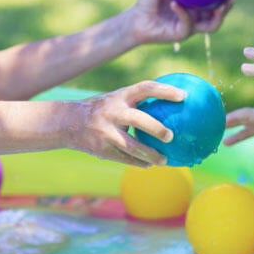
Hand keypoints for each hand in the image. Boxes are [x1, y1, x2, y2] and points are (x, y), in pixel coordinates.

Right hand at [72, 79, 186, 166]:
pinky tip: (149, 164)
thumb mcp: (117, 99)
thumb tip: (172, 106)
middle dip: (155, 128)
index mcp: (120, 96)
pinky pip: (124, 158)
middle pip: (137, 120)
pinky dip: (138, 162)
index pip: (145, 88)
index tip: (183, 95)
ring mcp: (105, 132)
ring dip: (149, 154)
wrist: (69, 123)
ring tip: (164, 160)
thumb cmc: (103, 109)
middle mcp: (112, 112)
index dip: (164, 91)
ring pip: (130, 146)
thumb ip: (138, 102)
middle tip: (171, 136)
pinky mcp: (101, 149)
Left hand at [127, 0, 233, 44]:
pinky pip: (187, 23)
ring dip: (218, 16)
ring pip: (212, 25)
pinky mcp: (181, 35)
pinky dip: (183, 13)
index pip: (215, 1)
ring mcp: (190, 28)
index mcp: (194, 6)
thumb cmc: (147, 1)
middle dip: (228, 7)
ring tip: (219, 6)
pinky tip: (176, 3)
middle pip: (219, 15)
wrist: (135, 21)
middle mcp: (196, 18)